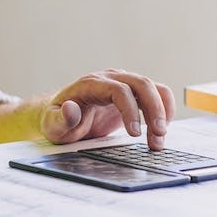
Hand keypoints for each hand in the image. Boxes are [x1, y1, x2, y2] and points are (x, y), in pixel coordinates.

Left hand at [40, 69, 175, 149]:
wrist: (62, 116)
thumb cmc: (58, 120)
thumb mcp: (53, 125)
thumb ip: (60, 119)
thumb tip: (69, 109)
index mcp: (91, 84)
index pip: (118, 90)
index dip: (130, 110)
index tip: (135, 134)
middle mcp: (110, 79)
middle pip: (141, 84)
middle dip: (154, 109)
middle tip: (158, 135)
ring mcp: (123, 83)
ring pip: (152, 88)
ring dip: (162, 111)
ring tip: (159, 137)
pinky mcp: (132, 94)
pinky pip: (156, 94)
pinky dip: (164, 109)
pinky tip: (161, 129)